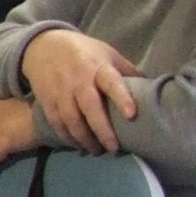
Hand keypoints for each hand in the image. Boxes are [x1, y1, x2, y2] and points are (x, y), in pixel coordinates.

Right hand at [21, 28, 138, 152]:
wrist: (43, 45)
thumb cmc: (84, 52)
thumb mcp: (107, 54)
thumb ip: (126, 72)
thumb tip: (152, 91)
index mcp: (98, 66)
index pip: (111, 82)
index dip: (122, 98)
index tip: (132, 115)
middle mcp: (78, 79)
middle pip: (90, 107)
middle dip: (102, 131)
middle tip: (114, 149)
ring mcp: (60, 90)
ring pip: (71, 120)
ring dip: (84, 139)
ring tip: (96, 150)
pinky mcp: (47, 100)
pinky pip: (57, 123)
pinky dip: (67, 138)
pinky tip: (78, 145)